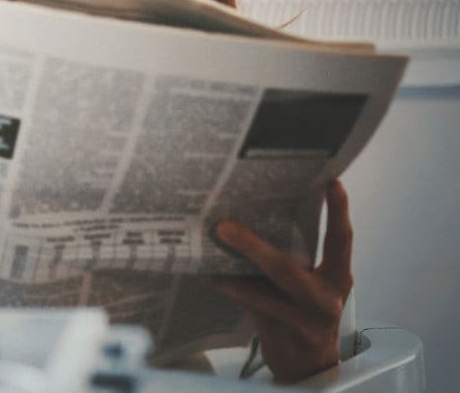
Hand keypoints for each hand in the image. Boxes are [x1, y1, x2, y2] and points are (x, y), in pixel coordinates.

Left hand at [211, 180, 353, 383]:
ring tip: (209, 253)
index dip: (338, 211)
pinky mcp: (285, 335)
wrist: (309, 367)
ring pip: (264, 293)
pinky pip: (253, 308)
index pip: (340, 240)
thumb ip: (293, 258)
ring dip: (231, 273)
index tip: (331, 182)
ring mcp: (305, 320)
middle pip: (287, 269)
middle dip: (252, 247)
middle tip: (224, 226)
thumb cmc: (304, 315)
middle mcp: (326, 298)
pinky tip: (211, 277)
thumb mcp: (309, 285)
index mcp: (338, 278)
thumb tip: (252, 218)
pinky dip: (232, 290)